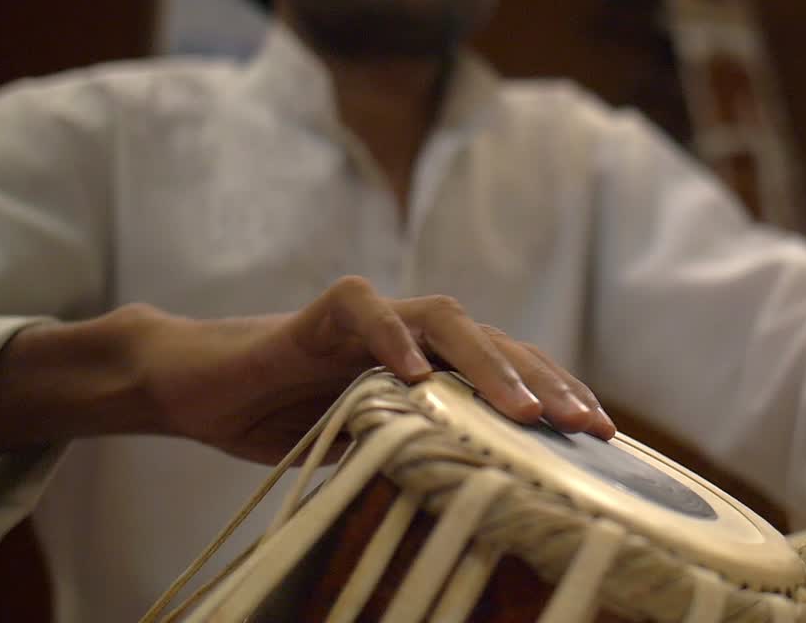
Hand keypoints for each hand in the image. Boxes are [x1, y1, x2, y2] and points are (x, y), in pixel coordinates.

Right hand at [135, 276, 614, 462]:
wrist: (202, 388)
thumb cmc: (288, 418)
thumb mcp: (370, 446)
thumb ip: (424, 451)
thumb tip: (489, 496)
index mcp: (434, 365)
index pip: (510, 371)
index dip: (557, 397)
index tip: (603, 438)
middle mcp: (414, 335)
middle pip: (496, 342)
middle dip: (544, 383)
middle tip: (584, 426)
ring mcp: (372, 319)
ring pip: (445, 319)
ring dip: (488, 362)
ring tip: (522, 410)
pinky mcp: (321, 312)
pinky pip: (364, 310)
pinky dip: (391, 337)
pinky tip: (417, 375)